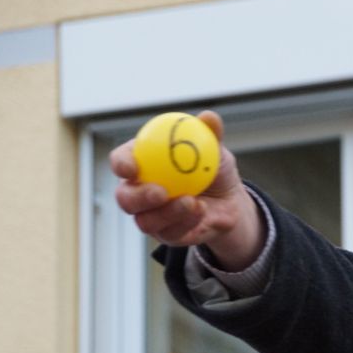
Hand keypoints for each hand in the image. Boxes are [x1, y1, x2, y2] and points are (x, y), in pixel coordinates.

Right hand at [110, 110, 265, 270]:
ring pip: (145, 221)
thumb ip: (209, 134)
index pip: (121, 162)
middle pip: (125, 197)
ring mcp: (150, 216)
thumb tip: (209, 117)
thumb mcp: (215, 149)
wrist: (231, 202)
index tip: (132, 166)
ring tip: (193, 202)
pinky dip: (186, 222)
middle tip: (161, 192)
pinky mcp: (165, 235)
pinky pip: (169, 233)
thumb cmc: (214, 169)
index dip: (121, 164)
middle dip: (139, 196)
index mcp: (142, 163)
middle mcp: (139, 191)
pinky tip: (202, 212)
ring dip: (168, 212)